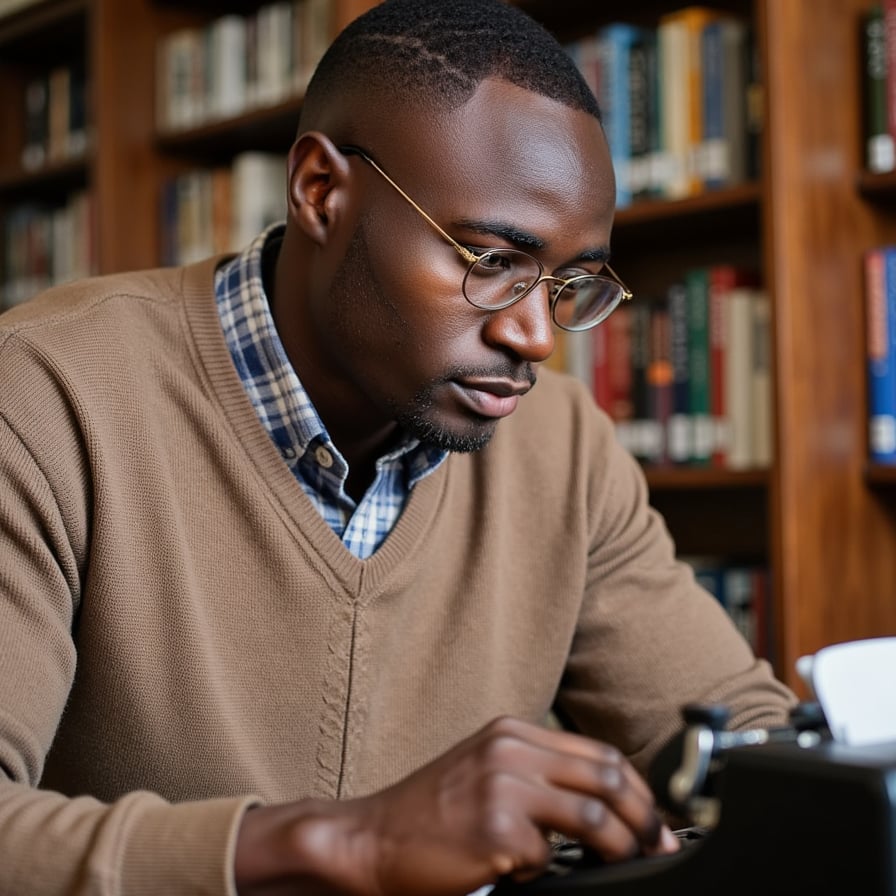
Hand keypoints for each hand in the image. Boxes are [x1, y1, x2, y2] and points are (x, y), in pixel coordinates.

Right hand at [234, 716, 678, 895]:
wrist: (373, 838)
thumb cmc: (431, 811)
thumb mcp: (487, 769)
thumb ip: (538, 772)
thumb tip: (603, 801)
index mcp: (513, 732)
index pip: (598, 752)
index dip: (637, 788)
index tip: (654, 817)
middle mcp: (511, 751)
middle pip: (607, 778)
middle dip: (644, 817)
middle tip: (658, 845)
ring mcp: (504, 788)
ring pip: (594, 819)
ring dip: (620, 848)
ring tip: (623, 864)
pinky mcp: (496, 832)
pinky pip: (547, 858)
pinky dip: (544, 872)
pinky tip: (519, 871)